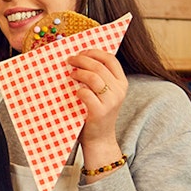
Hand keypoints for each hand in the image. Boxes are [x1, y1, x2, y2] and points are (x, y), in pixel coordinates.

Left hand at [68, 48, 125, 178]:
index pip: (110, 59)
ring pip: (93, 77)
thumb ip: (97, 77)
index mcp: (122, 83)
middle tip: (69, 60)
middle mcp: (119, 91)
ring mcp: (111, 102)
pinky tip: (74, 91)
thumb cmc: (96, 112)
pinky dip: (77, 90)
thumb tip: (79, 57)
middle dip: (81, 60)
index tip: (81, 52)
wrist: (99, 138)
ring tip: (70, 75)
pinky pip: (86, 93)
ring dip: (78, 73)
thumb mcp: (103, 93)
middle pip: (98, 66)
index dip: (94, 52)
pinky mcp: (100, 112)